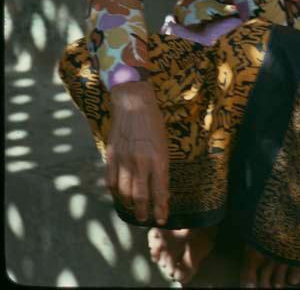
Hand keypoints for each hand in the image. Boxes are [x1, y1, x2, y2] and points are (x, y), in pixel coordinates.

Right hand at [106, 81, 168, 224]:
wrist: (133, 103)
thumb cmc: (153, 123)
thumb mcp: (164, 144)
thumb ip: (161, 167)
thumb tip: (160, 189)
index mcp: (158, 159)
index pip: (160, 192)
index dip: (161, 208)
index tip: (162, 219)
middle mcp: (141, 162)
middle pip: (140, 197)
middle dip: (143, 212)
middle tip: (144, 219)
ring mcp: (124, 160)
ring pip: (124, 192)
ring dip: (129, 204)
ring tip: (133, 209)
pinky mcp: (111, 156)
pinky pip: (111, 181)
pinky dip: (115, 192)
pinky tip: (120, 194)